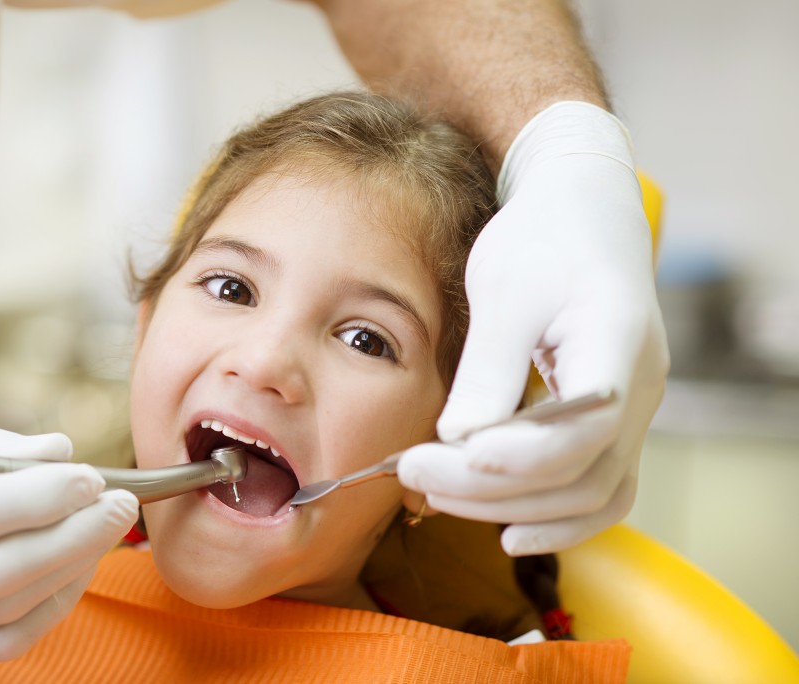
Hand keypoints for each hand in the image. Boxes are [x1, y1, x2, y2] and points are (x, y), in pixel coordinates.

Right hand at [0, 425, 138, 672]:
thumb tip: (62, 450)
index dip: (46, 494)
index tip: (91, 476)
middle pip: (8, 569)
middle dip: (78, 533)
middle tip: (120, 504)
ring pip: (14, 607)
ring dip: (74, 565)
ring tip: (104, 528)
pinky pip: (5, 641)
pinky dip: (51, 604)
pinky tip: (74, 568)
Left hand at [398, 102, 668, 555]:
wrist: (584, 210)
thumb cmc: (543, 237)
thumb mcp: (506, 288)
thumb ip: (488, 368)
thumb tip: (458, 441)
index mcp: (619, 341)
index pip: (584, 426)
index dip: (517, 455)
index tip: (444, 452)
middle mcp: (640, 387)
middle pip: (580, 473)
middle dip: (492, 489)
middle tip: (412, 474)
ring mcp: (634, 410)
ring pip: (591, 492)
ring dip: (514, 508)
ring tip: (437, 494)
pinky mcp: (611, 421)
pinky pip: (600, 488)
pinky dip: (557, 519)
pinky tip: (505, 532)